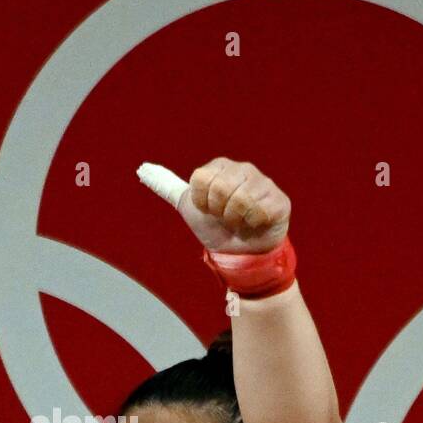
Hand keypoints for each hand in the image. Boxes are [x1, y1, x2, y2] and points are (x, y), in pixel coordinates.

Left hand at [138, 157, 289, 254]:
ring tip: (240, 222)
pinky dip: (253, 225)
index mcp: (221, 167)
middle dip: (218, 212)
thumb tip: (142, 169)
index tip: (208, 210)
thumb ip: (167, 187)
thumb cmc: (215, 228)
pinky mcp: (279, 200)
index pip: (202, 180)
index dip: (202, 202)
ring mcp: (264, 183)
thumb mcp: (189, 206)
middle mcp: (244, 169)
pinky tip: (255, 224)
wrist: (240, 254)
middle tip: (225, 218)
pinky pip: (259, 211)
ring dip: (235, 220)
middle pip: (221, 189)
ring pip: (240, 200)